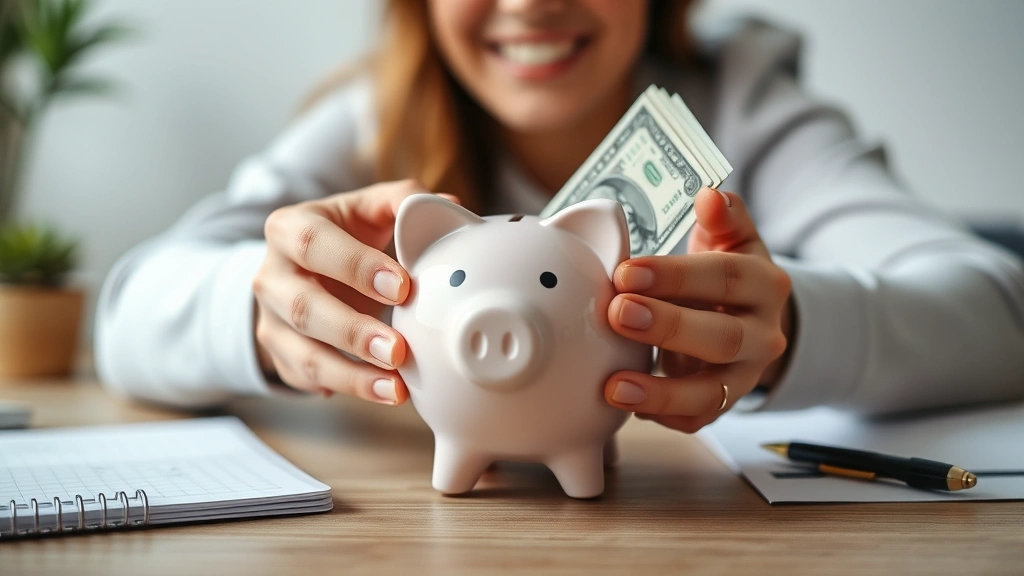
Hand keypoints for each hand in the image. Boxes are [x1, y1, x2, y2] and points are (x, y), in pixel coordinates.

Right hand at [253, 180, 455, 402]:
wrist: (303, 267)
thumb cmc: (345, 234)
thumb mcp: (367, 209)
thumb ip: (405, 202)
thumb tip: (451, 209)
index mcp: (289, 228)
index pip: (314, 243)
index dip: (356, 265)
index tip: (404, 287)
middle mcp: (272, 276)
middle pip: (304, 308)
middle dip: (353, 333)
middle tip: (398, 350)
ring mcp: (271, 321)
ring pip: (304, 355)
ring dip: (352, 377)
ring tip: (396, 389)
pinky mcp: (280, 356)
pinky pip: (308, 380)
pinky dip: (345, 389)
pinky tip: (379, 393)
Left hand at [603, 187, 793, 432]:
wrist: (749, 317)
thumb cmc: (725, 273)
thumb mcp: (730, 238)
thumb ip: (722, 217)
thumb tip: (709, 195)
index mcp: (765, 284)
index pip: (725, 277)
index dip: (677, 275)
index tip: (627, 271)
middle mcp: (763, 334)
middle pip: (722, 338)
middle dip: (668, 327)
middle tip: (618, 313)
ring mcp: (745, 375)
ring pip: (711, 392)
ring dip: (661, 392)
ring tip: (615, 387)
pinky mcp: (724, 403)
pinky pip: (697, 419)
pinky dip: (662, 416)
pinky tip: (626, 405)